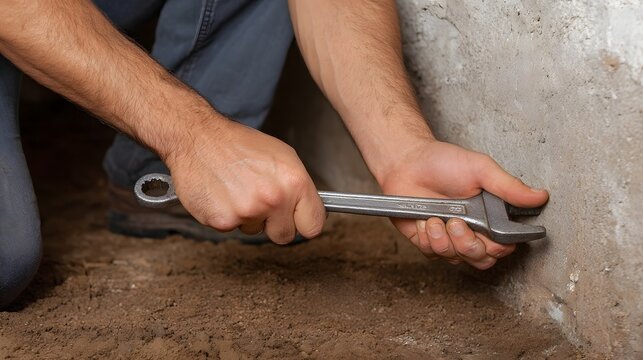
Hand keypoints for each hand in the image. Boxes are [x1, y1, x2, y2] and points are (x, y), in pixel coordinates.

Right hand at [163, 118, 325, 243]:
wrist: (198, 138)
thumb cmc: (239, 144)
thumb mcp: (282, 157)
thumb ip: (298, 187)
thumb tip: (309, 209)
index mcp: (294, 181)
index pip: (314, 224)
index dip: (305, 222)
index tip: (298, 219)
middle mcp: (274, 198)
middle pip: (286, 236)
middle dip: (275, 223)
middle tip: (260, 201)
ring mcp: (248, 212)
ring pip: (256, 232)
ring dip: (249, 217)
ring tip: (237, 189)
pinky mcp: (223, 221)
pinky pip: (232, 229)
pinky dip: (227, 216)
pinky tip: (222, 194)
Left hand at [378, 140, 548, 268]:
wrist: (406, 162)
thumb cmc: (443, 162)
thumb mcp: (481, 169)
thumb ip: (509, 187)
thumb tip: (540, 196)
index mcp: (489, 216)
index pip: (504, 246)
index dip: (500, 246)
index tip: (490, 232)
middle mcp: (471, 231)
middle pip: (482, 259)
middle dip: (469, 245)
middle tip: (457, 223)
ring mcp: (448, 238)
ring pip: (456, 259)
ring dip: (445, 240)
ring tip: (437, 218)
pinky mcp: (427, 242)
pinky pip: (433, 254)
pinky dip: (428, 238)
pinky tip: (424, 220)